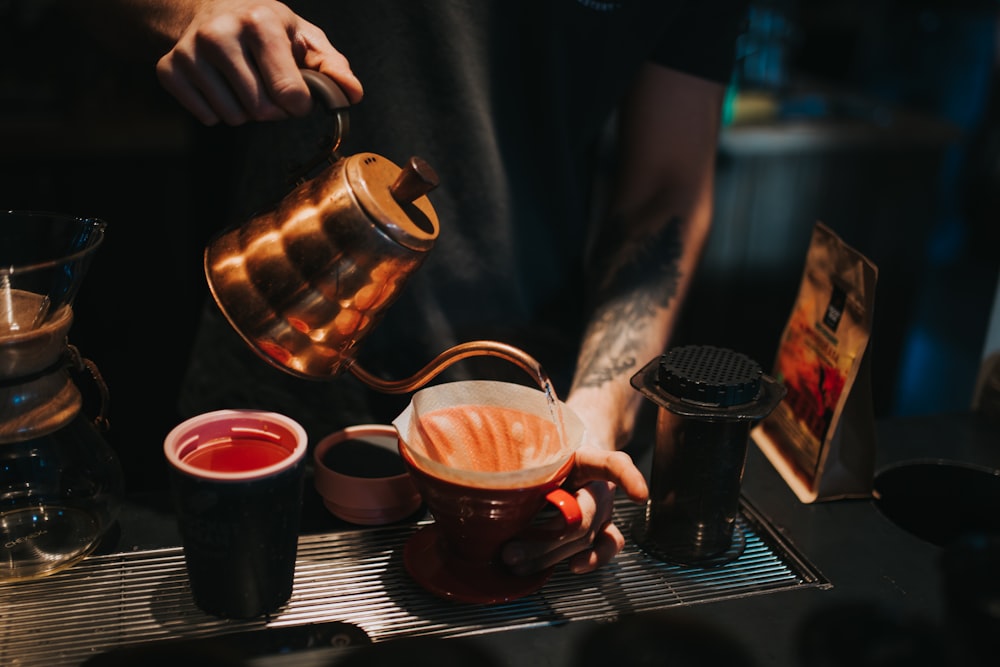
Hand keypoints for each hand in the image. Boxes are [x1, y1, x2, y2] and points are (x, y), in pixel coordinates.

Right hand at [156, 0, 362, 124]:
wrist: (211, 9)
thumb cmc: (265, 28)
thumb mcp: (304, 37)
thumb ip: (332, 67)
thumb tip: (352, 94)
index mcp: (260, 22)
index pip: (289, 92)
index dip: (299, 104)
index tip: (297, 96)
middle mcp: (220, 33)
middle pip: (261, 110)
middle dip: (273, 109)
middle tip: (270, 88)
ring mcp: (190, 52)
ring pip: (233, 117)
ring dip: (246, 112)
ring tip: (245, 83)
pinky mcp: (169, 69)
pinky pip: (207, 117)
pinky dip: (219, 111)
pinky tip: (222, 86)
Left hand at [501, 442, 648, 575]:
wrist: (571, 449)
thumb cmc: (549, 449)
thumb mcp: (534, 445)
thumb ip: (521, 457)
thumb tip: (491, 476)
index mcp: (585, 458)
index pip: (613, 464)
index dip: (627, 478)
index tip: (640, 495)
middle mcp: (599, 485)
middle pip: (582, 516)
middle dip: (544, 540)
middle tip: (508, 552)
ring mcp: (603, 508)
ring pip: (585, 537)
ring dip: (549, 555)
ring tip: (515, 563)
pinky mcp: (600, 528)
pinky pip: (606, 546)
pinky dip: (593, 560)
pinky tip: (573, 568)